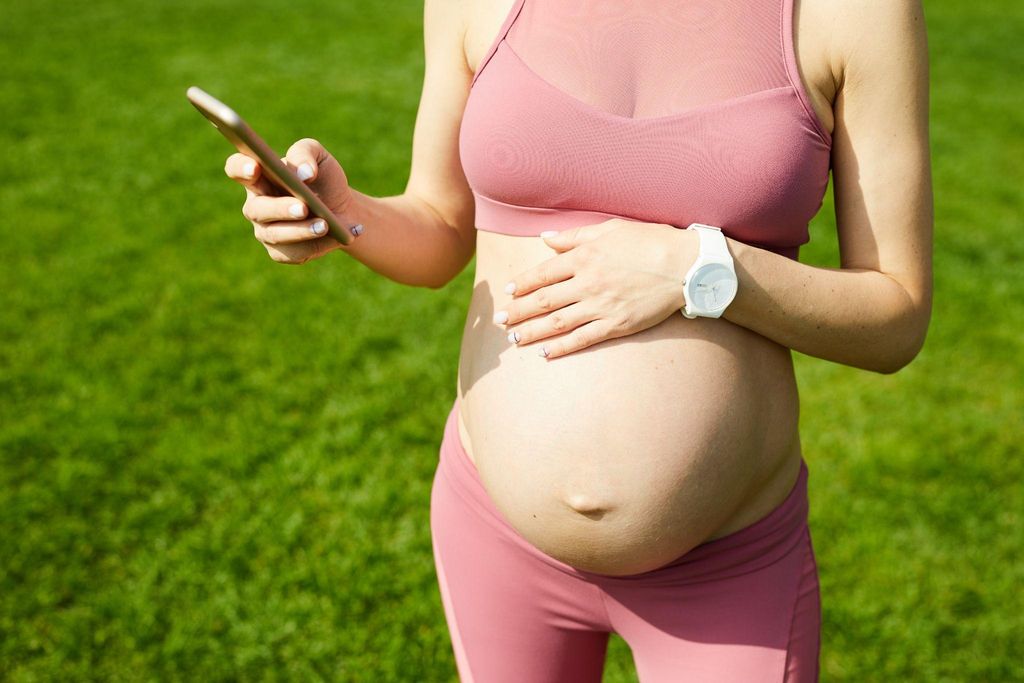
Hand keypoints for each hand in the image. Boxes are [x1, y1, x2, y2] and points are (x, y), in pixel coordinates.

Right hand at [224, 138, 355, 264]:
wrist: (343, 211)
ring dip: (301, 231)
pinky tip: (334, 238)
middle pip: (256, 209)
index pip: (236, 168)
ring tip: (325, 225)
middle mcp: (256, 205)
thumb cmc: (324, 180)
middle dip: (280, 208)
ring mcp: (265, 230)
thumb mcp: (320, 157)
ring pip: (275, 234)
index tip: (255, 167)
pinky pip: (294, 253)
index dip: (241, 168)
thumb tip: (303, 173)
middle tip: (303, 207)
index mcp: (259, 176)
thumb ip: (306, 154)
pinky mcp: (281, 252)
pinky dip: (317, 245)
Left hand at [493, 219, 698, 358]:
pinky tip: (544, 353)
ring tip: (514, 339)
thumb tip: (545, 238)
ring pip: (557, 322)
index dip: (523, 283)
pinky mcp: (616, 325)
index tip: (508, 291)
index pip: (544, 273)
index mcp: (585, 256)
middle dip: (518, 311)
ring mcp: (601, 306)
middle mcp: (588, 282)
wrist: (686, 266)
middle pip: (544, 300)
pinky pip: (582, 339)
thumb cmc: (650, 241)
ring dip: (532, 332)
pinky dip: (561, 347)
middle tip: (499, 321)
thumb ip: (574, 235)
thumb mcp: (610, 229)